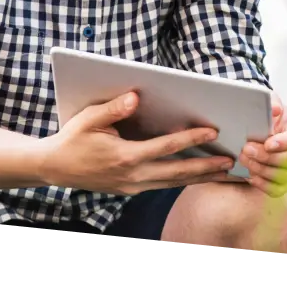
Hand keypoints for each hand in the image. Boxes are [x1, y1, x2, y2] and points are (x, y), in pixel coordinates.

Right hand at [37, 91, 236, 194]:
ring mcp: (132, 186)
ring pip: (173, 183)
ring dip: (201, 178)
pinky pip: (163, 185)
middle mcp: (132, 176)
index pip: (166, 148)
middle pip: (178, 172)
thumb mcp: (89, 119)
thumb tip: (136, 97)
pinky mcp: (131, 190)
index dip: (191, 138)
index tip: (213, 132)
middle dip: (207, 168)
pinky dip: (183, 181)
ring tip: (226, 173)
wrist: (52, 168)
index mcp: (125, 157)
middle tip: (233, 162)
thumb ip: (114, 109)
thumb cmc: (72, 139)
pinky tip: (200, 175)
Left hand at [238, 92, 286, 197]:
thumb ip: (272, 102)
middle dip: (267, 157)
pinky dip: (263, 184)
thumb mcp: (269, 102)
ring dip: (261, 169)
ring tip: (244, 160)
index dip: (285, 142)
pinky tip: (250, 175)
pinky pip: (278, 189)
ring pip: (284, 176)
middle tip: (246, 149)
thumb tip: (275, 109)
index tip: (268, 143)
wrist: (264, 128)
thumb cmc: (269, 115)